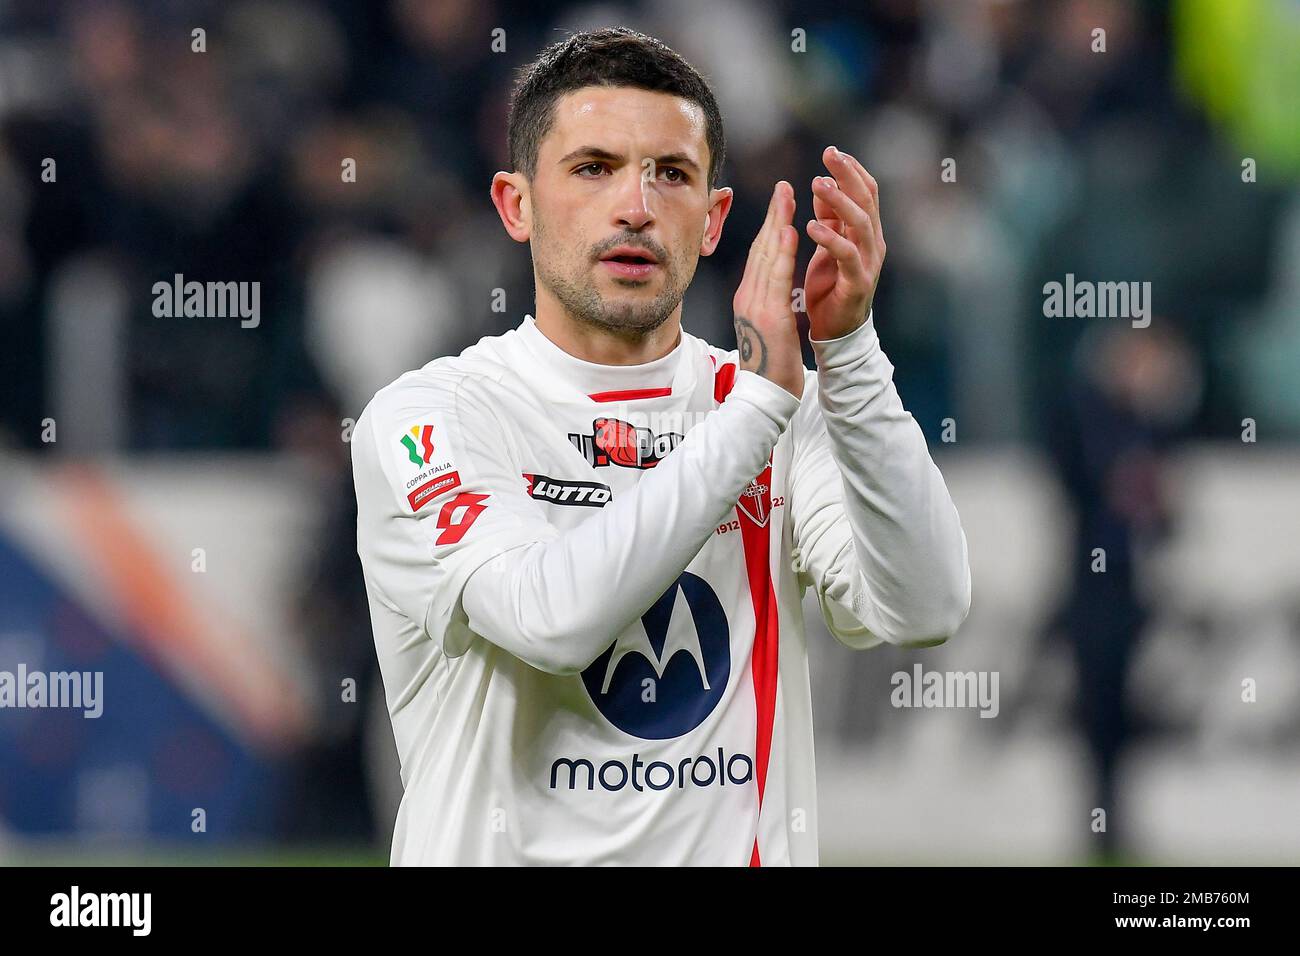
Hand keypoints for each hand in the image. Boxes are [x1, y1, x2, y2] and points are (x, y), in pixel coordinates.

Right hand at [732, 180, 804, 398]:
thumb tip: (772, 289)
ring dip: (777, 223)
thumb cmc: (769, 367)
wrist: (763, 396)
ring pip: (766, 256)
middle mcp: (747, 298)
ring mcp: (754, 306)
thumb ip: (767, 304)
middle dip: (772, 215)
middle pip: (760, 249)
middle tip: (783, 186)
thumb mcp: (766, 328)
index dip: (770, 226)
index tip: (781, 203)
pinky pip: (775, 278)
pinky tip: (788, 231)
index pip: (760, 256)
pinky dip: (780, 252)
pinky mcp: (767, 316)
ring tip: (787, 196)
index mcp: (749, 300)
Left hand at [804, 146, 885, 340]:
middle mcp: (873, 244)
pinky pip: (847, 255)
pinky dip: (831, 238)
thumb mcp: (827, 245)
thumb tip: (823, 184)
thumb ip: (829, 217)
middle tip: (830, 155)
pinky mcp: (857, 283)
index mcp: (866, 233)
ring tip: (819, 184)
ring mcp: (868, 263)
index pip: (866, 192)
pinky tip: (813, 226)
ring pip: (861, 223)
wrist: (836, 331)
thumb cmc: (830, 287)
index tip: (832, 152)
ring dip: (840, 201)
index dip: (852, 171)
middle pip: (867, 201)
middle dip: (849, 175)